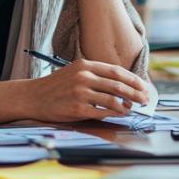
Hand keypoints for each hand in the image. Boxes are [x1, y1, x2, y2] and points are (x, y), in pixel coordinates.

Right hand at [27, 58, 149, 122]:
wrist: (33, 97)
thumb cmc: (56, 86)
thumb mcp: (74, 72)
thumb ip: (95, 76)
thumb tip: (122, 86)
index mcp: (84, 65)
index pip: (116, 71)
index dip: (133, 80)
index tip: (143, 86)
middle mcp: (83, 77)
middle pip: (118, 85)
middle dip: (136, 93)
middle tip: (145, 99)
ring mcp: (80, 93)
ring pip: (113, 99)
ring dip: (126, 105)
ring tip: (131, 108)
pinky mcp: (77, 109)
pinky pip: (102, 112)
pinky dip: (115, 113)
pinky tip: (119, 113)